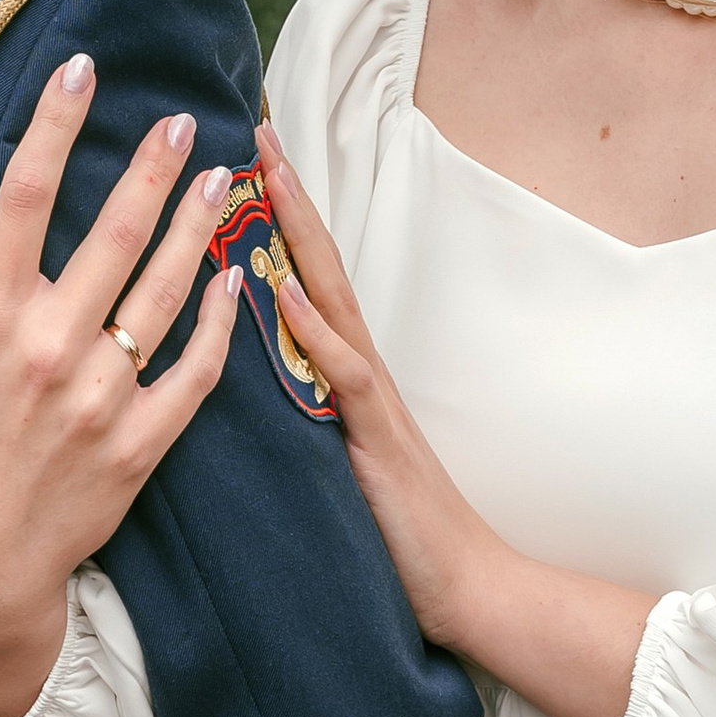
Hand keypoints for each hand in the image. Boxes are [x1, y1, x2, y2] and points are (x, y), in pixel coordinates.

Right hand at [0, 53, 243, 716]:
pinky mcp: (139, 444)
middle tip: (179, 119)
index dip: (53, 124)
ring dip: (197, 229)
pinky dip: (222, 323)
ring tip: (219, 180)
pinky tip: (236, 279)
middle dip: (151, 167)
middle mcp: (50, 350)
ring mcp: (102, 399)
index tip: (80, 70)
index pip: (23, 198)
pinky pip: (194, 372)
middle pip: (115, 234)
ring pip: (166, 293)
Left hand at [258, 124, 502, 656]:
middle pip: (322, 263)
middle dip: (288, 196)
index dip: (279, 220)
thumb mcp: (331, 458)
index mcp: (345, 373)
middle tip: (257, 131)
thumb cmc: (395, 531)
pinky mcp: (377, 436)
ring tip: (267, 174)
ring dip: (299, 234)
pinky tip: (286, 286)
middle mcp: (361, 368)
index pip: (309, 278)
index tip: (249, 162)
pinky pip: (342, 371)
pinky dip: (313, 324)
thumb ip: (303, 409)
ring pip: (333, 297)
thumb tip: (255, 374)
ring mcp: (373, 397)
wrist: (466, 586)